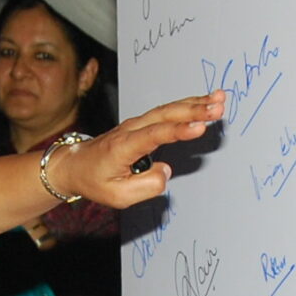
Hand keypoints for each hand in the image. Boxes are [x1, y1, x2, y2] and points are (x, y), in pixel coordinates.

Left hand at [53, 91, 226, 207]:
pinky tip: (206, 100)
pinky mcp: (143, 123)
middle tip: (219, 107)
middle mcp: (132, 129)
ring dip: (195, 103)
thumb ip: (145, 186)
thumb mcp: (117, 196)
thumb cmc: (95, 180)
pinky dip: (187, 104)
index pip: (155, 135)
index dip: (178, 131)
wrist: (74, 163)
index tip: (200, 127)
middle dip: (194, 110)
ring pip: (169, 109)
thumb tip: (165, 170)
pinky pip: (167, 111)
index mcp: (123, 146)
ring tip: (220, 99)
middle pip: (166, 115)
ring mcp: (137, 123)